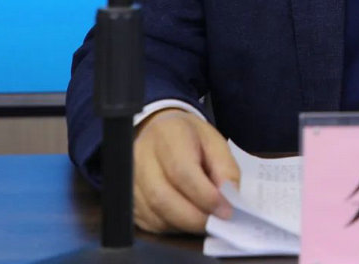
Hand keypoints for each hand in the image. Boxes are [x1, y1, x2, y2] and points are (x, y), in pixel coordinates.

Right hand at [133, 108, 239, 233]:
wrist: (158, 131)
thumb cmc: (190, 137)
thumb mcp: (214, 141)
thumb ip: (225, 168)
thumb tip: (229, 198)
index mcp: (168, 135)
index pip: (182, 172)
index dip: (205, 195)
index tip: (226, 210)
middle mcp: (141, 158)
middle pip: (163, 198)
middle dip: (195, 217)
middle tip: (217, 222)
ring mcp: (129, 181)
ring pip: (155, 215)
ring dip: (185, 225)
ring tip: (205, 220)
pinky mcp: (128, 201)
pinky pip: (149, 224)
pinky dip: (172, 227)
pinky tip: (186, 219)